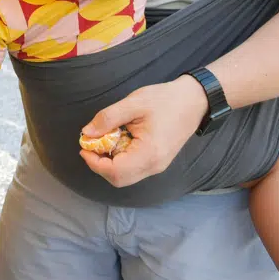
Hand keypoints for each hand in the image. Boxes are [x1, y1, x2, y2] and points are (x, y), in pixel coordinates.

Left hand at [78, 75, 207, 186]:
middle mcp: (154, 166)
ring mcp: (158, 166)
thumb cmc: (165, 100)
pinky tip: (117, 141)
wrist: (194, 101)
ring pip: (126, 176)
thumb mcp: (133, 103)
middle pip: (119, 179)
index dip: (94, 162)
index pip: (115, 172)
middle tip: (90, 144)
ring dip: (109, 163)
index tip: (84, 146)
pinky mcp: (158, 162)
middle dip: (99, 164)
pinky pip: (134, 169)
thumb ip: (107, 119)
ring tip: (103, 141)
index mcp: (149, 153)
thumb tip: (87, 133)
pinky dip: (120, 160)